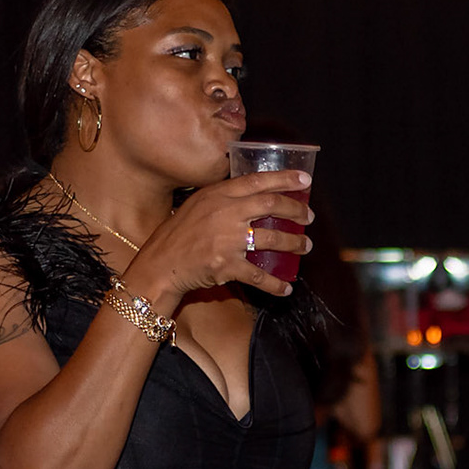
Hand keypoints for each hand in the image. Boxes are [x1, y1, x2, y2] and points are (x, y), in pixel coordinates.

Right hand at [124, 169, 313, 303]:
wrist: (160, 264)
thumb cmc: (180, 234)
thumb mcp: (198, 205)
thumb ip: (224, 198)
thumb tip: (257, 194)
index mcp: (218, 195)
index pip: (257, 181)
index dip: (284, 179)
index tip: (305, 180)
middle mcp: (224, 214)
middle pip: (271, 205)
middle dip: (296, 211)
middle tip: (308, 218)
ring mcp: (226, 240)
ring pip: (272, 239)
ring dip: (294, 244)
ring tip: (305, 247)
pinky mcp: (226, 265)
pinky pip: (259, 275)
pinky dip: (275, 284)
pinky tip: (286, 288)